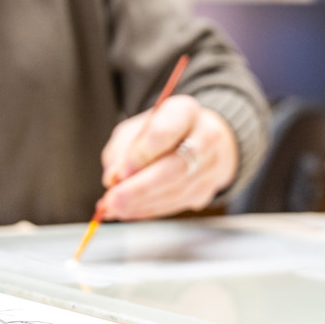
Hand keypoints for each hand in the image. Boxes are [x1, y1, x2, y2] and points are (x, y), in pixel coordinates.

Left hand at [98, 94, 237, 220]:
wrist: (197, 139)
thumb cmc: (160, 132)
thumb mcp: (135, 130)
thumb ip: (121, 151)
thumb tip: (112, 179)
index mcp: (184, 112)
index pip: (165, 132)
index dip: (142, 154)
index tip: (120, 173)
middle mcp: (206, 136)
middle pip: (176, 166)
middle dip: (141, 188)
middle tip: (113, 200)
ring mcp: (211, 165)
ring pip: (178, 190)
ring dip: (142, 203)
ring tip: (114, 208)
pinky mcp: (208, 189)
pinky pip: (177, 204)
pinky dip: (149, 210)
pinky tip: (129, 211)